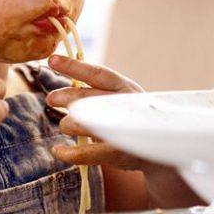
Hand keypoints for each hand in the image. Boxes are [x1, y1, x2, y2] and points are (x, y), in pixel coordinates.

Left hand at [46, 55, 162, 172]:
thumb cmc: (134, 119)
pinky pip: (85, 153)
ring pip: (82, 123)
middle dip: (65, 97)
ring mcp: (123, 129)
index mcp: (125, 88)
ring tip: (66, 126)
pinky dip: (68, 152)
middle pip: (87, 98)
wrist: (162, 150)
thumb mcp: (123, 99)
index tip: (52, 60)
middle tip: (51, 98)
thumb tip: (63, 90)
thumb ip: (98, 92)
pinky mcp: (118, 153)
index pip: (98, 74)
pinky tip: (58, 150)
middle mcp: (126, 105)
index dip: (74, 66)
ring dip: (68, 124)